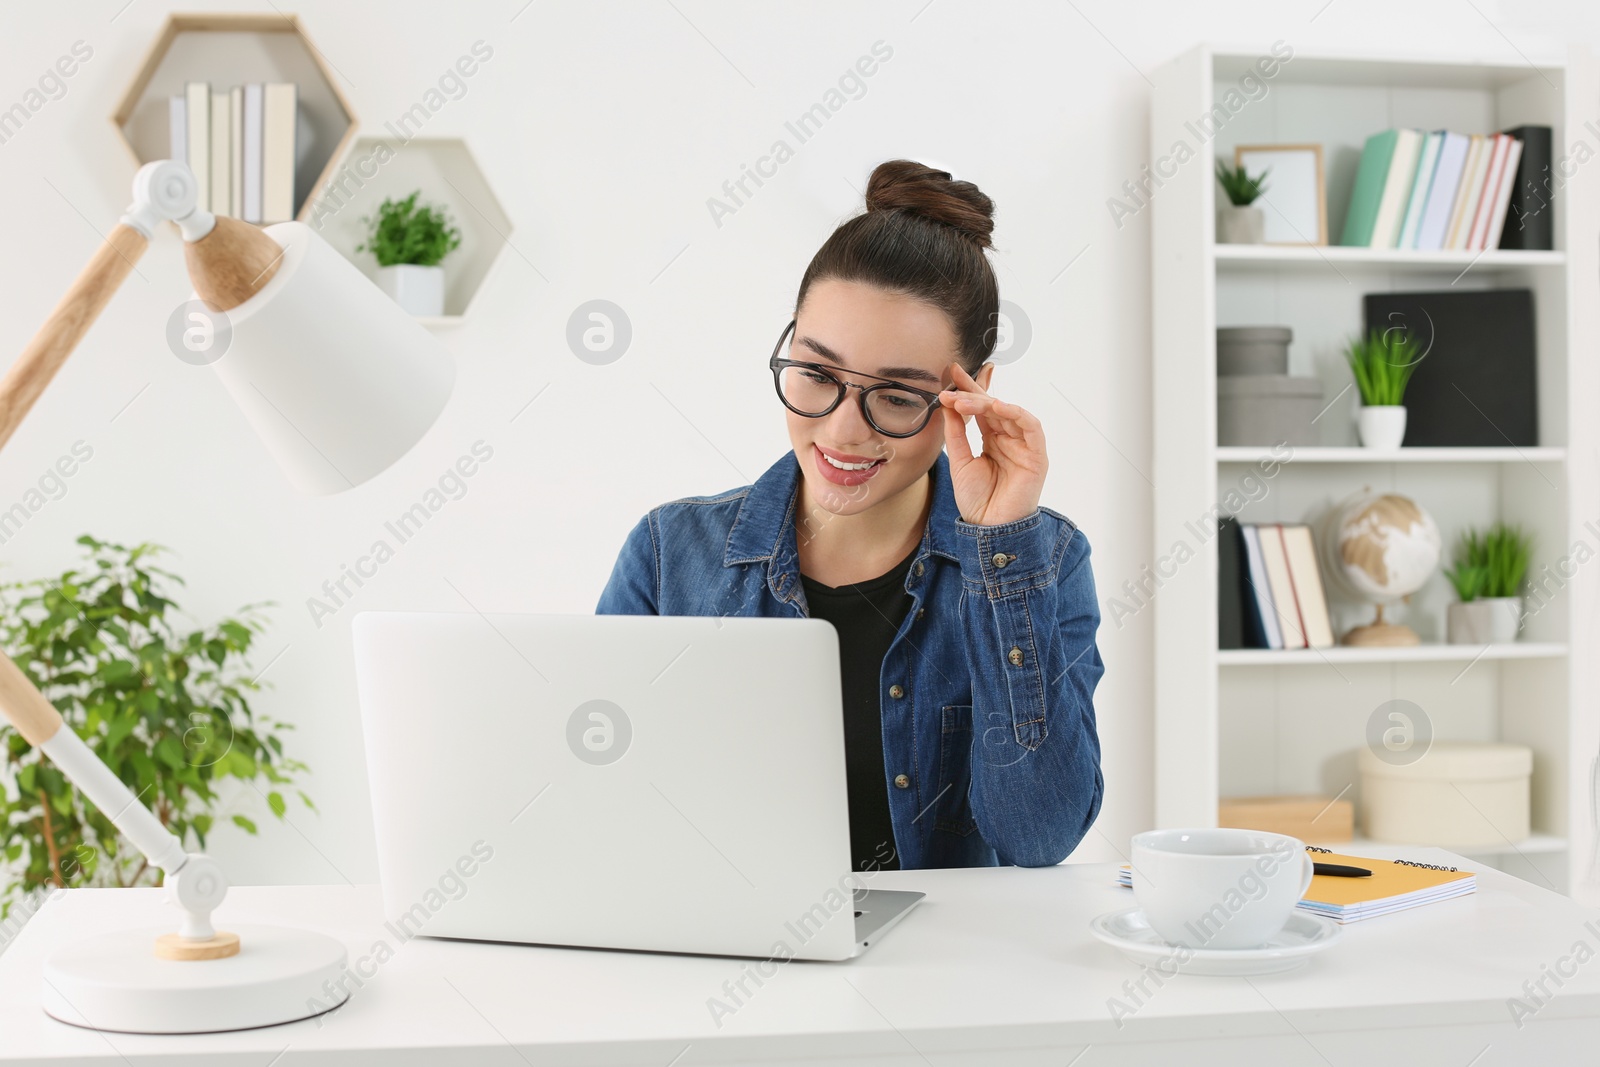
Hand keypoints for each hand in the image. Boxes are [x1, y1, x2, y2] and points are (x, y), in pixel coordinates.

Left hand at [938, 363, 1046, 525]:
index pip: (981, 408)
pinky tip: (997, 406)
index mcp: (992, 439)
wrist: (989, 529)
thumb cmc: (977, 499)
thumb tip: (947, 403)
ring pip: (1009, 412)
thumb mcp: (959, 460)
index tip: (951, 372)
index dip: (969, 388)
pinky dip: (1016, 413)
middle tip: (952, 383)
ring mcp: (1023, 445)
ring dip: (986, 402)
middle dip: (973, 391)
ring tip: (964, 400)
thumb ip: (956, 433)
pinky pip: (1031, 426)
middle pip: (993, 405)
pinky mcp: (1037, 455)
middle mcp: (1009, 438)